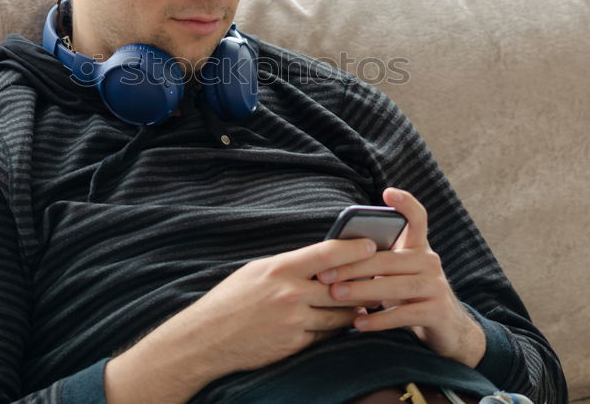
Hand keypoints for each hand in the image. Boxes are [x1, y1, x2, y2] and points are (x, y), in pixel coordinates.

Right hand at [105, 237, 376, 403]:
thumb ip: (288, 266)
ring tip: (370, 302)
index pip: (327, 253)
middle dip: (363, 282)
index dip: (354, 248)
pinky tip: (343, 324)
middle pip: (342, 285)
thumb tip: (318, 260)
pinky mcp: (295, 343)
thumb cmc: (230, 300)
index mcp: (281, 268)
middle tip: (382, 277)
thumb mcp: (256, 271)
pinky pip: (326, 334)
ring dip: (355, 309)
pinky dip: (335, 329)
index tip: (372, 245)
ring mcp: (294, 320)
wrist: (207, 338)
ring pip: (339, 313)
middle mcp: (290, 293)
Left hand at [315, 188, 486, 367]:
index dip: (406, 204)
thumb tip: (334, 254)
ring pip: (394, 286)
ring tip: (336, 295)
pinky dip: (378, 319)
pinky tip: (359, 322)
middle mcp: (430, 262)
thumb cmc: (409, 296)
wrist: (446, 329)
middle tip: (324, 274)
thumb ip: (378, 260)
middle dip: (353, 267)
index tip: (388, 193)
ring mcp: (436, 286)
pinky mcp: (437, 311)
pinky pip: (403, 314)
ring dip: (361, 291)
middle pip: (389, 259)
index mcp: (419, 247)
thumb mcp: (397, 274)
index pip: (418, 218)